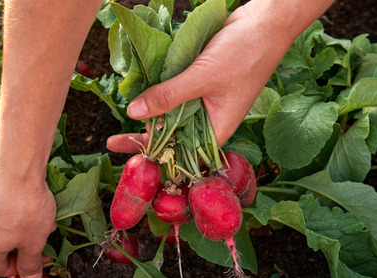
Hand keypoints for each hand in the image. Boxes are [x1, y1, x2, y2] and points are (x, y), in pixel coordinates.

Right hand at [0, 162, 56, 277]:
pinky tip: (33, 204)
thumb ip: (31, 265)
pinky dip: (15, 213)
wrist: (16, 167)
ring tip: (43, 221)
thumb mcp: (34, 242)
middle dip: (24, 247)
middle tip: (43, 242)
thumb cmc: (25, 207)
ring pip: (1, 228)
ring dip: (23, 230)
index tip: (37, 262)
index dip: (20, 270)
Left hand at [108, 1, 312, 152]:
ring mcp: (203, 101)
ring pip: (170, 113)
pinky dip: (158, 92)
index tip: (127, 157)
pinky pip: (173, 92)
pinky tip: (137, 93)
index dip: (154, 156)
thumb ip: (168, 96)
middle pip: (172, 136)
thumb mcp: (202, 77)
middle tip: (111, 141)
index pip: (180, 153)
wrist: (264, 21)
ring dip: (149, 113)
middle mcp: (209, 119)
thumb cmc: (245, 53)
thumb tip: (134, 113)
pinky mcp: (197, 82)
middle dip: (145, 137)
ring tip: (121, 120)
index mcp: (217, 129)